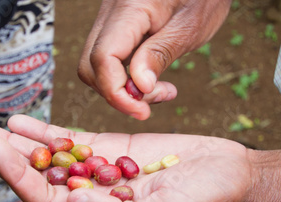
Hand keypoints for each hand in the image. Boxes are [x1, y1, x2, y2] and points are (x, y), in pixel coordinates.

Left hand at [0, 115, 250, 201]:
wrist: (234, 178)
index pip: (50, 200)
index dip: (21, 176)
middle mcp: (100, 195)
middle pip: (42, 177)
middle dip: (5, 156)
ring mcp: (109, 170)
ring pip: (56, 156)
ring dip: (23, 142)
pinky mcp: (123, 149)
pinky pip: (81, 141)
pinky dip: (53, 132)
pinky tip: (27, 123)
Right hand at [78, 0, 231, 119]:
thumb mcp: (190, 27)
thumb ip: (160, 54)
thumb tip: (137, 87)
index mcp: (130, 7)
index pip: (103, 57)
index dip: (117, 93)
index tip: (143, 112)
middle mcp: (112, 10)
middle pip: (91, 64)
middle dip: (118, 94)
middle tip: (158, 98)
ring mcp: (112, 17)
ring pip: (96, 64)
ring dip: (122, 88)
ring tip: (162, 90)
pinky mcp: (118, 25)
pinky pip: (109, 57)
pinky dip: (126, 76)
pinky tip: (152, 80)